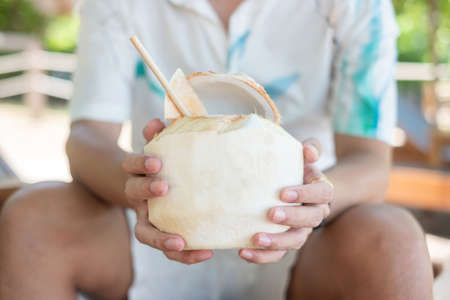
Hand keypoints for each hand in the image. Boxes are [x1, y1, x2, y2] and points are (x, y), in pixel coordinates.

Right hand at [123, 119, 212, 263]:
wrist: (146, 187)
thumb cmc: (161, 165)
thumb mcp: (158, 148)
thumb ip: (158, 135)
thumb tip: (157, 122)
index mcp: (137, 173)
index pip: (130, 164)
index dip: (140, 162)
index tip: (155, 161)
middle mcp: (137, 197)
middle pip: (133, 194)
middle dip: (146, 189)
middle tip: (164, 187)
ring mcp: (147, 218)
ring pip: (145, 233)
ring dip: (161, 240)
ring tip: (181, 242)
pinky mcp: (161, 234)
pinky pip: (169, 249)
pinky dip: (184, 255)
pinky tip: (206, 252)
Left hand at [239, 138, 333, 262]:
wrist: (292, 187)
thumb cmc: (296, 168)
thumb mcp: (303, 156)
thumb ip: (309, 148)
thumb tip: (307, 150)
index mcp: (321, 191)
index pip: (322, 193)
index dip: (305, 194)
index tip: (283, 192)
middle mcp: (315, 213)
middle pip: (311, 220)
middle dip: (291, 218)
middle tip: (271, 214)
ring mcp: (301, 230)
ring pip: (295, 241)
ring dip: (276, 242)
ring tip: (256, 239)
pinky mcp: (285, 242)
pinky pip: (277, 254)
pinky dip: (262, 256)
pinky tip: (243, 252)